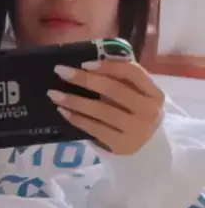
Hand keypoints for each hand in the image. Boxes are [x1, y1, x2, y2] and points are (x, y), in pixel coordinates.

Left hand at [47, 61, 164, 154]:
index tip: (84, 63)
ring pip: (101, 111)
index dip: (107, 66)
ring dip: (74, 100)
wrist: (150, 146)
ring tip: (53, 93)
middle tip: (60, 71)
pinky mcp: (122, 146)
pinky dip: (77, 118)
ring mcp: (137, 130)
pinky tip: (62, 110)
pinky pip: (95, 129)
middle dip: (84, 79)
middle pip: (113, 90)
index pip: (131, 73)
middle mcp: (148, 111)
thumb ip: (119, 76)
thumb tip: (85, 60)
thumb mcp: (135, 92)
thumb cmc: (135, 108)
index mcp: (154, 92)